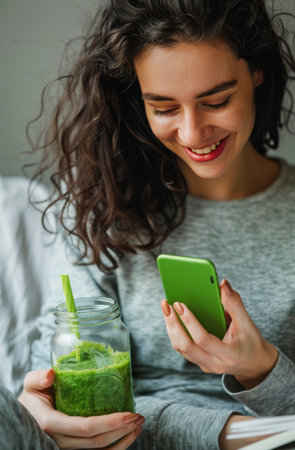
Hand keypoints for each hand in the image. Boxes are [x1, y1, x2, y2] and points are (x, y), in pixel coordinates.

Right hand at [18, 369, 143, 448]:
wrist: (24, 418)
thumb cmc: (31, 399)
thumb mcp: (30, 385)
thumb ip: (37, 378)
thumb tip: (50, 374)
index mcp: (50, 424)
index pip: (85, 428)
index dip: (110, 423)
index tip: (129, 414)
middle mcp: (58, 442)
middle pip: (96, 443)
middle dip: (122, 431)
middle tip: (139, 417)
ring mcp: (66, 449)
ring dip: (123, 441)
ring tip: (138, 426)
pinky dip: (115, 449)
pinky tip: (128, 436)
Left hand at [161, 279, 277, 388]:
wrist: (255, 365)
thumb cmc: (251, 342)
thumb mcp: (247, 323)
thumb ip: (235, 303)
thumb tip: (222, 283)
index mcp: (228, 354)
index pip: (203, 339)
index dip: (190, 321)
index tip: (180, 304)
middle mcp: (214, 363)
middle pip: (185, 346)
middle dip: (173, 323)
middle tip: (166, 304)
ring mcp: (205, 365)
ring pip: (181, 348)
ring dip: (171, 327)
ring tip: (166, 308)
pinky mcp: (199, 363)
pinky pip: (183, 349)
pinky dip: (175, 333)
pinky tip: (173, 318)